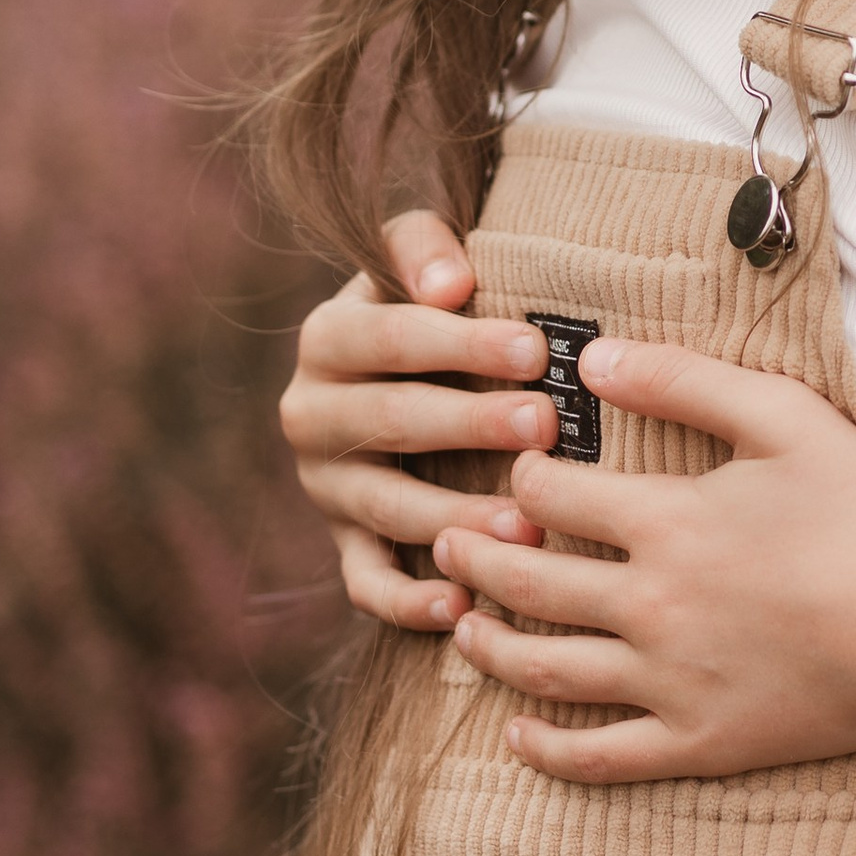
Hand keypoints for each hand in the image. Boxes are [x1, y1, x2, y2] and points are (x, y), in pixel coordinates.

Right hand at [278, 207, 557, 630]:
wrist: (394, 364)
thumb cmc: (429, 300)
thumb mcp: (414, 255)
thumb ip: (421, 247)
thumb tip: (453, 284)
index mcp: (327, 340)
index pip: (390, 338)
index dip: (461, 344)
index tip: (534, 348)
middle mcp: (311, 415)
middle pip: (393, 423)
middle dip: (470, 425)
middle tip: (544, 425)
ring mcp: (327, 486)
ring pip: (388, 508)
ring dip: (456, 519)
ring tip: (527, 525)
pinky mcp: (344, 542)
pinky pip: (367, 583)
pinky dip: (409, 603)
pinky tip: (464, 607)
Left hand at [435, 335, 855, 781]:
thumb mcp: (785, 417)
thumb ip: (686, 380)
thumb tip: (597, 360)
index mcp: (666, 520)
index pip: (556, 495)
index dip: (524, 478)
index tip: (519, 471)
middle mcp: (649, 604)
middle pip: (529, 581)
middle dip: (475, 557)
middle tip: (445, 541)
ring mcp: (668, 680)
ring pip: (545, 669)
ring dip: (490, 645)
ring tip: (462, 626)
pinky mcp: (697, 741)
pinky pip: (599, 756)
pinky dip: (546, 749)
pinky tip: (516, 735)